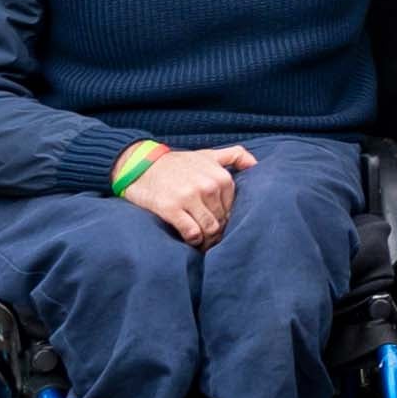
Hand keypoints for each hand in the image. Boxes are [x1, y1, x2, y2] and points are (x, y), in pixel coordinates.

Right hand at [123, 142, 253, 246]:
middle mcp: (208, 186)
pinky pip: (192, 233)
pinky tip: (190, 240)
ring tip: (203, 243)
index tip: (219, 225)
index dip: (227, 219)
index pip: (233, 209)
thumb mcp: (208, 154)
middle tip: (211, 239)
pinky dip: (194, 241)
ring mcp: (189, 197)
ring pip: (210, 229)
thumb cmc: (178, 163)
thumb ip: (234, 156)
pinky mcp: (171, 208)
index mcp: (221, 176)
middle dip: (218, 232)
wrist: (140, 164)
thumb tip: (256, 164)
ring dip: (207, 240)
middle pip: (223, 221)